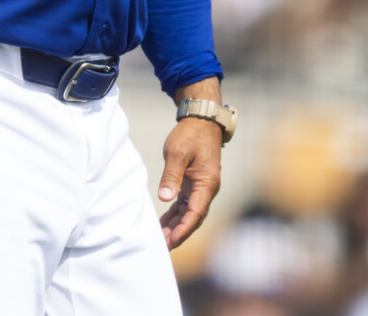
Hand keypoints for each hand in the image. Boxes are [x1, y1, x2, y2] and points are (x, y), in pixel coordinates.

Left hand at [158, 79, 222, 249]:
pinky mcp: (195, 183)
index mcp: (207, 184)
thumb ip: (171, 176)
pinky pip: (185, 204)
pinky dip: (175, 214)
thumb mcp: (178, 154)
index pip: (195, 213)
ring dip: (176, 225)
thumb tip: (165, 199)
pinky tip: (164, 222)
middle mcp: (207, 189)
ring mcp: (201, 187)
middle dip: (178, 233)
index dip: (183, 229)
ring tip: (160, 239)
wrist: (201, 120)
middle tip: (162, 247)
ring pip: (189, 212)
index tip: (170, 241)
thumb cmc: (190, 135)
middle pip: (193, 218)